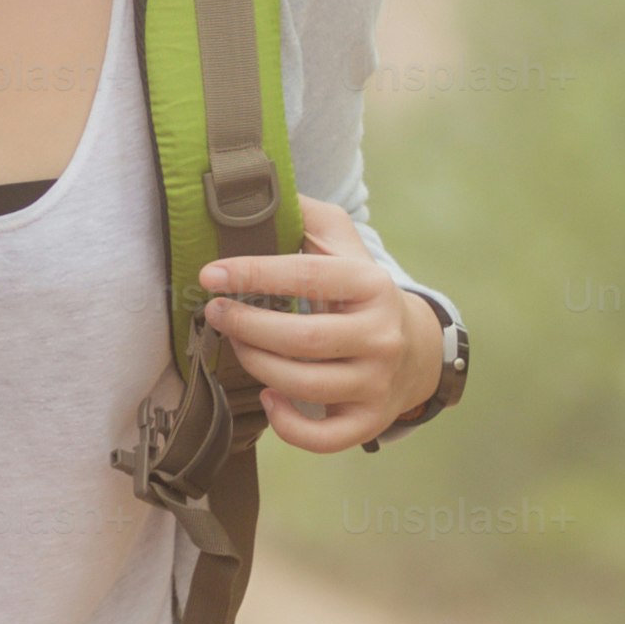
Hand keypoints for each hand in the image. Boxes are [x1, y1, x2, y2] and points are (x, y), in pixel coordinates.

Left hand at [197, 197, 444, 454]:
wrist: (415, 349)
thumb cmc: (360, 293)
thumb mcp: (345, 246)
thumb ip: (308, 216)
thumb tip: (261, 186)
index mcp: (370, 285)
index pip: (307, 277)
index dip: (253, 274)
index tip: (209, 274)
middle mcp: (380, 336)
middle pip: (301, 339)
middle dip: (246, 326)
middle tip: (216, 312)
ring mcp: (377, 382)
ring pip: (304, 385)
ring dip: (257, 365)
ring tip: (238, 345)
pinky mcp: (369, 421)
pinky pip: (322, 437)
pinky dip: (286, 422)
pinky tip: (268, 396)